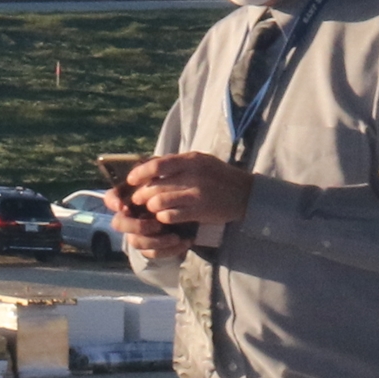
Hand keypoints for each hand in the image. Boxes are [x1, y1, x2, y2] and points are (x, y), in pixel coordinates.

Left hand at [127, 152, 251, 242]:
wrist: (246, 194)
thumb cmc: (220, 176)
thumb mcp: (201, 161)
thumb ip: (178, 162)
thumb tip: (150, 165)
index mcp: (191, 160)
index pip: (157, 165)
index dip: (139, 173)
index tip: (131, 180)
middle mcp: (193, 175)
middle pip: (155, 185)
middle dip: (141, 195)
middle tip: (138, 200)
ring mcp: (197, 193)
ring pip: (160, 201)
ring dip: (152, 207)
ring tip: (152, 210)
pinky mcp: (201, 210)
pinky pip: (172, 215)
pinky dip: (164, 218)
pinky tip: (165, 218)